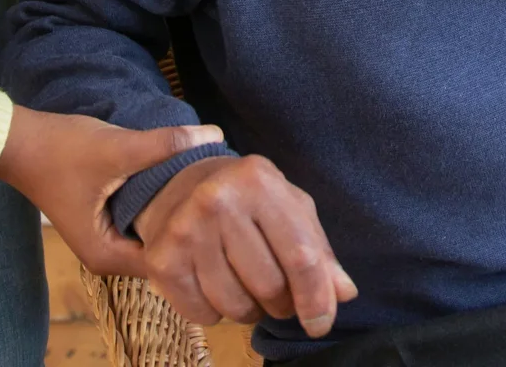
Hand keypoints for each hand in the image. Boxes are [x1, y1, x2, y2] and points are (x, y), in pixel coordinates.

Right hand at [0, 105, 220, 277]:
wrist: (19, 141)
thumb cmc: (61, 150)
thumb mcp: (118, 147)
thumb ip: (165, 145)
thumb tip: (215, 135)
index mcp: (108, 256)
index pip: (169, 261)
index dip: (197, 235)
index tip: (222, 209)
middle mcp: (108, 257)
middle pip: (165, 250)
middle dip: (191, 225)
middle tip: (222, 196)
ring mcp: (106, 240)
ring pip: (155, 234)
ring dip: (176, 214)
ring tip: (208, 188)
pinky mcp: (106, 220)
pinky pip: (143, 221)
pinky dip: (161, 206)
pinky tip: (182, 183)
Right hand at [133, 153, 358, 337]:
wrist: (178, 183)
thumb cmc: (246, 197)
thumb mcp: (288, 208)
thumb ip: (319, 249)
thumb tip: (344, 293)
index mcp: (260, 183)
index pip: (300, 255)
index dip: (316, 297)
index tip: (321, 323)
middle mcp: (219, 201)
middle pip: (269, 286)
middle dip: (282, 303)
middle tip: (277, 293)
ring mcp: (185, 230)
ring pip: (236, 306)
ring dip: (249, 310)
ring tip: (245, 285)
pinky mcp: (161, 260)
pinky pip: (202, 314)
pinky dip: (216, 313)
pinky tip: (214, 285)